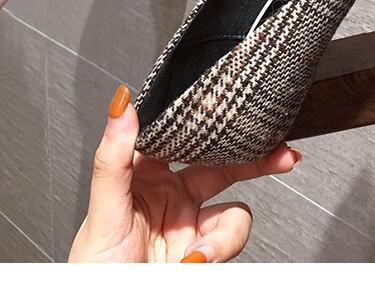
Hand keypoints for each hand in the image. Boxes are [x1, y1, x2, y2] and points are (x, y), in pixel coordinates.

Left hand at [69, 84, 302, 262]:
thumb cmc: (95, 268)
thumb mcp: (103, 210)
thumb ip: (113, 158)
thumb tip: (121, 105)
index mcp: (141, 171)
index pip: (181, 135)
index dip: (208, 122)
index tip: (235, 110)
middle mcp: (169, 193)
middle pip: (220, 163)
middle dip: (253, 159)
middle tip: (280, 153)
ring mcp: (189, 223)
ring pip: (233, 208)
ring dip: (228, 233)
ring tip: (203, 254)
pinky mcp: (204, 250)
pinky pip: (232, 237)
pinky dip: (224, 248)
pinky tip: (199, 261)